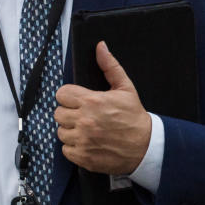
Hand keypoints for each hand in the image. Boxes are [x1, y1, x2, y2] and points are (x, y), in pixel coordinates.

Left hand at [54, 41, 151, 174]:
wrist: (146, 146)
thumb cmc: (134, 117)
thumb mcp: (125, 88)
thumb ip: (109, 66)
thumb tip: (100, 47)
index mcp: (92, 101)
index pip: (61, 94)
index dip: (68, 96)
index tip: (77, 100)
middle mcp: (84, 121)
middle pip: (58, 113)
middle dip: (69, 113)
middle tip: (82, 115)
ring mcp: (83, 140)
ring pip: (61, 132)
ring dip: (70, 131)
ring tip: (85, 130)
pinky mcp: (83, 157)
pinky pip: (66, 150)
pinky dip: (74, 147)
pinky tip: (87, 142)